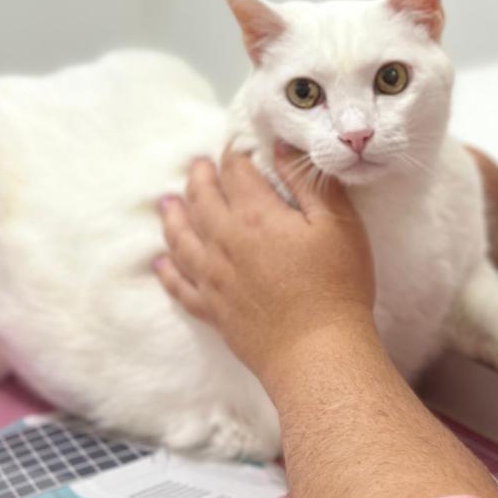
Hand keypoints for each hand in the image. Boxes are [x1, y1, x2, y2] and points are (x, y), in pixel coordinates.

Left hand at [155, 142, 375, 385]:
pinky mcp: (212, 309)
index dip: (235, 154)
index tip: (235, 145)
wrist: (317, 352)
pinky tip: (160, 262)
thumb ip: (308, 182)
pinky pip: (179, 285)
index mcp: (257, 216)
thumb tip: (280, 147)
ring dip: (173, 216)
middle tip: (198, 164)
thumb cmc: (337, 285)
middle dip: (200, 177)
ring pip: (181, 238)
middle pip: (202, 200)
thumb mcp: (337, 224)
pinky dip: (167, 270)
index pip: (236, 173)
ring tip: (167, 202)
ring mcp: (213, 278)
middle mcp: (225, 242)